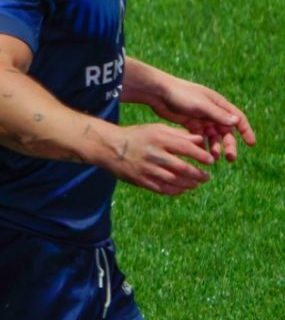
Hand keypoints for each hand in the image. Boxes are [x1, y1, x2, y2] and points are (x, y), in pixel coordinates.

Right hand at [100, 121, 214, 195]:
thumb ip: (178, 134)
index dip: (201, 156)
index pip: (186, 148)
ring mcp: (146, 169)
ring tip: (196, 183)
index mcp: (158, 139)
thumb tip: (200, 140)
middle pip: (182, 168)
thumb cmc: (137, 136)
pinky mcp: (140, 180)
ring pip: (174, 181)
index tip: (211, 161)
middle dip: (198, 174)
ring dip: (189, 184)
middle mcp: (153, 154)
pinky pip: (162, 189)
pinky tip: (182, 189)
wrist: (109, 147)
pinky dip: (175, 191)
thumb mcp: (156, 129)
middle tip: (206, 176)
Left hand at [146, 76, 254, 161]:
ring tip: (213, 158)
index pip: (238, 118)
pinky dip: (203, 146)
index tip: (251, 143)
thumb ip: (217, 114)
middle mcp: (213, 112)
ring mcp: (202, 119)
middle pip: (226, 131)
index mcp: (219, 104)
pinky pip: (200, 138)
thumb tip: (236, 122)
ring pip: (213, 137)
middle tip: (230, 158)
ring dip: (216, 147)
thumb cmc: (181, 94)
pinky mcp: (190, 124)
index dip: (246, 131)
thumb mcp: (201, 105)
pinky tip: (202, 154)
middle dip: (229, 145)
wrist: (158, 93)